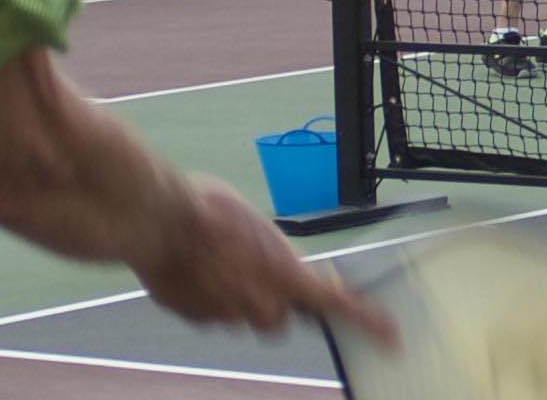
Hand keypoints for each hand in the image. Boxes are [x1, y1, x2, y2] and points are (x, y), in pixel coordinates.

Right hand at [121, 176, 393, 344]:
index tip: (392, 338)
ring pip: (242, 316)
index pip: (336, 305)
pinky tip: (192, 268)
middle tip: (253, 270)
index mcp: (284, 275)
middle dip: (271, 300)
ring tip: (214, 260)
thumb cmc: (208, 209)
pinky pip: (210, 313)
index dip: (367, 322)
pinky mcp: (197, 319)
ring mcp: (227, 316)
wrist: (155, 218)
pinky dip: (205, 297)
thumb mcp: (257, 224)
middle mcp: (261, 304)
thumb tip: (291, 268)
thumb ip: (277, 254)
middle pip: (279, 317)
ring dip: (236, 297)